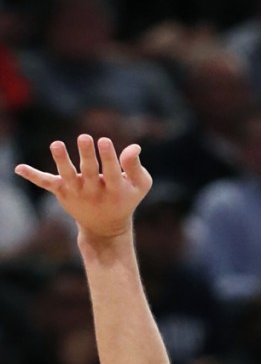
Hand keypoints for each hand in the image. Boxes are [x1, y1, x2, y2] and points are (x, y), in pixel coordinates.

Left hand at [14, 134, 152, 241]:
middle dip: (87, 155)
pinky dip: (33, 176)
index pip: (112, 171)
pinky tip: (18, 168)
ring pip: (67, 176)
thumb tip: (133, 146)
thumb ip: (135, 166)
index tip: (104, 141)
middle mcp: (95, 191)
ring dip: (61, 160)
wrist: (105, 226)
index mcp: (116, 189)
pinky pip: (47, 183)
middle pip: (89, 171)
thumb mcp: (139, 185)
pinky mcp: (62, 192)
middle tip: (84, 137)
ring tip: (56, 144)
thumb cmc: (125, 198)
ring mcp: (77, 192)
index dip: (108, 157)